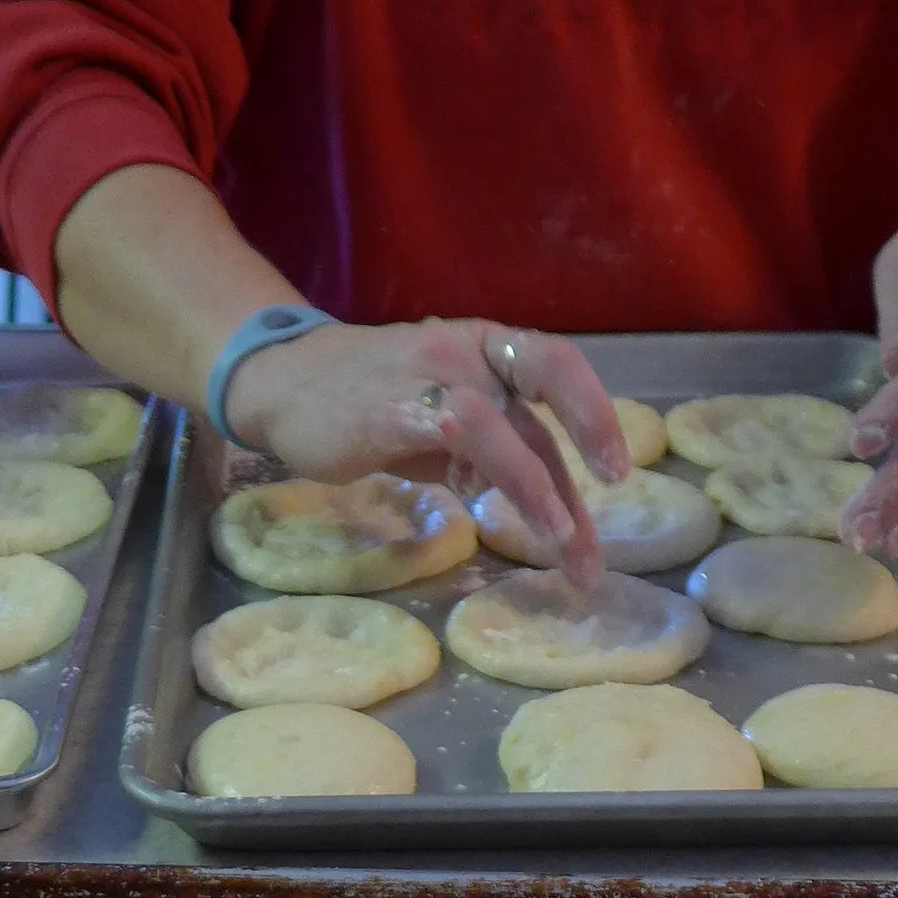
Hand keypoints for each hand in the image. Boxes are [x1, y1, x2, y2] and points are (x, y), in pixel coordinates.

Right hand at [225, 317, 630, 591]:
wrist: (280, 387)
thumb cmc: (357, 407)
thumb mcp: (430, 423)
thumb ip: (475, 450)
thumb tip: (512, 492)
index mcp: (481, 346)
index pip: (553, 366)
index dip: (591, 409)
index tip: (614, 469)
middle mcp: (468, 348)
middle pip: (551, 376)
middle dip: (594, 432)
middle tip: (618, 488)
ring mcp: (437, 373)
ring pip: (516, 425)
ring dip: (551, 491)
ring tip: (572, 550)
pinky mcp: (406, 407)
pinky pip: (477, 439)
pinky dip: (515, 482)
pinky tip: (534, 521)